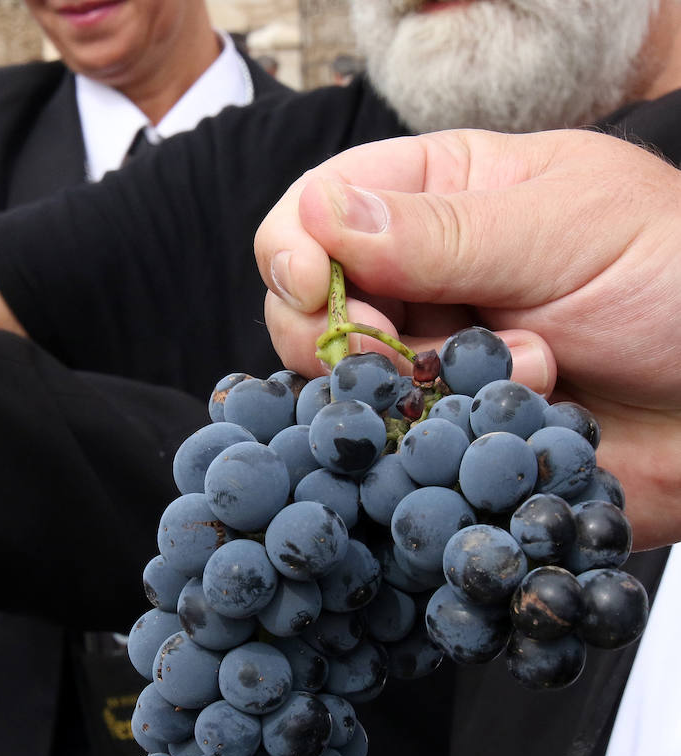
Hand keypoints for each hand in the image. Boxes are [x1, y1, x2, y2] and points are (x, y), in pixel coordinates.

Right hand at [254, 127, 680, 549]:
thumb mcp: (567, 230)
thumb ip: (438, 231)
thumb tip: (317, 213)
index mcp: (440, 195)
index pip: (313, 209)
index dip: (296, 250)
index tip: (315, 286)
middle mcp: (419, 278)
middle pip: (304, 307)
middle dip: (350, 336)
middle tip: (410, 351)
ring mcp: (428, 359)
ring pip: (344, 386)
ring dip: (421, 389)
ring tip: (531, 372)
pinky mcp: (443, 436)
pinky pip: (389, 451)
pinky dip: (430, 448)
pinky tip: (501, 427)